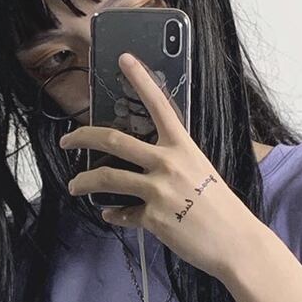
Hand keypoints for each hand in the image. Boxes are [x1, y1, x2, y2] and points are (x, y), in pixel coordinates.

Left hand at [59, 52, 259, 280]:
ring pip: (107, 178)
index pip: (159, 104)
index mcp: (183, 146)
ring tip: (74, 185)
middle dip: (82, 137)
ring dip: (84, 181)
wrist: (236, 241)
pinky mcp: (153, 218)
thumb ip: (173, 162)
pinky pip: (123, 214)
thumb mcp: (200, 172)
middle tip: (66, 140)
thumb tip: (147, 164)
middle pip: (114, 141)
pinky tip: (110, 215)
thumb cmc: (221, 206)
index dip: (141, 79)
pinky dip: (114, 215)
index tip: (124, 59)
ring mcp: (159, 191)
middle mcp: (168, 163)